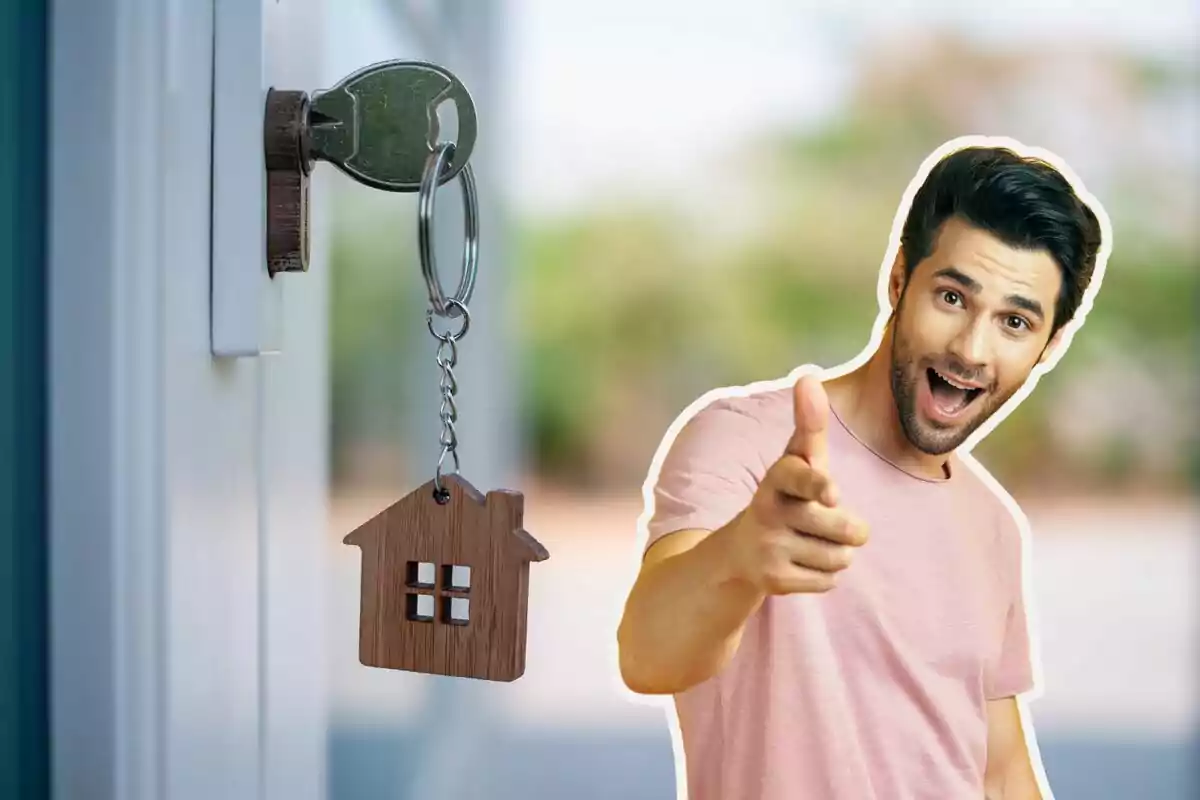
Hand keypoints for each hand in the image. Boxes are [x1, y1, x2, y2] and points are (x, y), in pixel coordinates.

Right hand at [717, 375, 869, 594]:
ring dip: (837, 553)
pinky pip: (828, 581)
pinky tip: (799, 562)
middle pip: (845, 528)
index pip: (800, 478)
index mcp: (778, 478)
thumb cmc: (787, 495)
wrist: (741, 552)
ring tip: (810, 542)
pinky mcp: (774, 581)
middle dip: (849, 529)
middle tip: (827, 520)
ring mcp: (769, 547)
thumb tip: (807, 374)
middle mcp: (769, 511)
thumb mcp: (797, 461)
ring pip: (840, 557)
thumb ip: (809, 423)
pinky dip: (823, 575)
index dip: (818, 484)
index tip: (832, 493)